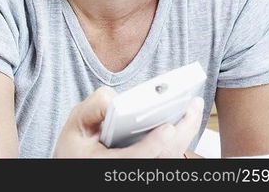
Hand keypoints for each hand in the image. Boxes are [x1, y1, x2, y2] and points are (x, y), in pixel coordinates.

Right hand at [53, 87, 204, 157]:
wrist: (77, 163)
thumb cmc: (76, 146)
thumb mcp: (75, 125)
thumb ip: (92, 109)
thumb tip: (115, 99)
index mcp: (106, 164)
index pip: (135, 158)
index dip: (153, 145)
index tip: (167, 128)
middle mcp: (128, 170)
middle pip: (163, 156)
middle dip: (182, 131)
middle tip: (192, 105)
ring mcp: (141, 170)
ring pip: (170, 156)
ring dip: (185, 132)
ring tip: (193, 106)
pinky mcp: (148, 165)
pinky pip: (169, 154)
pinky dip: (180, 137)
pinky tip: (185, 118)